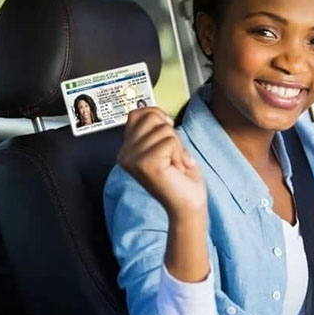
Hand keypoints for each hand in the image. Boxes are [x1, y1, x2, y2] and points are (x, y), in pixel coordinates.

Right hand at [117, 107, 206, 221]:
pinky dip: (180, 153)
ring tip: (175, 164)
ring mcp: (132, 159)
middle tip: (173, 155)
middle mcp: (124, 154)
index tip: (169, 132)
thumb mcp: (166, 145)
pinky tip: (177, 169)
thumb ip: (155, 129)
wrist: (188, 204)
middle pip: (151, 118)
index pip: (137, 114)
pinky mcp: (145, 164)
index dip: (157, 116)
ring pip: (163, 129)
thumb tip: (152, 110)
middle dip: (170, 134)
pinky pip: (170, 141)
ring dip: (178, 147)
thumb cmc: (181, 177)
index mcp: (126, 149)